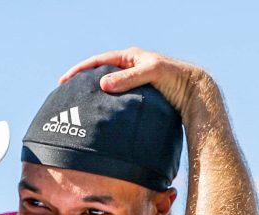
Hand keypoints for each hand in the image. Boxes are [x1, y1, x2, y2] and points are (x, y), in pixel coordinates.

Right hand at [59, 47, 209, 114]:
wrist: (194, 91)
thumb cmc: (175, 78)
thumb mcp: (151, 73)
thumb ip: (128, 79)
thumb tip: (102, 83)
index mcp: (129, 57)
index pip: (98, 61)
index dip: (79, 70)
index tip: (64, 80)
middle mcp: (129, 67)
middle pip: (99, 73)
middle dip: (82, 81)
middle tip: (65, 92)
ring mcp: (133, 82)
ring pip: (107, 87)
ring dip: (93, 93)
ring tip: (78, 105)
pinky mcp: (137, 96)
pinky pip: (116, 99)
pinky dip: (106, 104)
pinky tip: (100, 114)